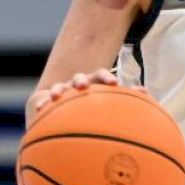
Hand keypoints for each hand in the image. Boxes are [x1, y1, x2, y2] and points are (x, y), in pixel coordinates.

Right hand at [30, 68, 146, 113]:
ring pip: (60, 87)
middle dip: (80, 80)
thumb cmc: (97, 105)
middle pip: (80, 78)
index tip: (113, 83)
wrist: (72, 105)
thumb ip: (127, 96)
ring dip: (59, 90)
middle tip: (82, 86)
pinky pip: (44, 101)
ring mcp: (64, 90)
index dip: (106, 77)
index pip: (101, 74)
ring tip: (56, 96)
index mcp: (95, 82)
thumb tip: (145, 92)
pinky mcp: (49, 99)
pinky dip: (41, 103)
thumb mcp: (111, 101)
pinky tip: (38, 109)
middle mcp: (78, 84)